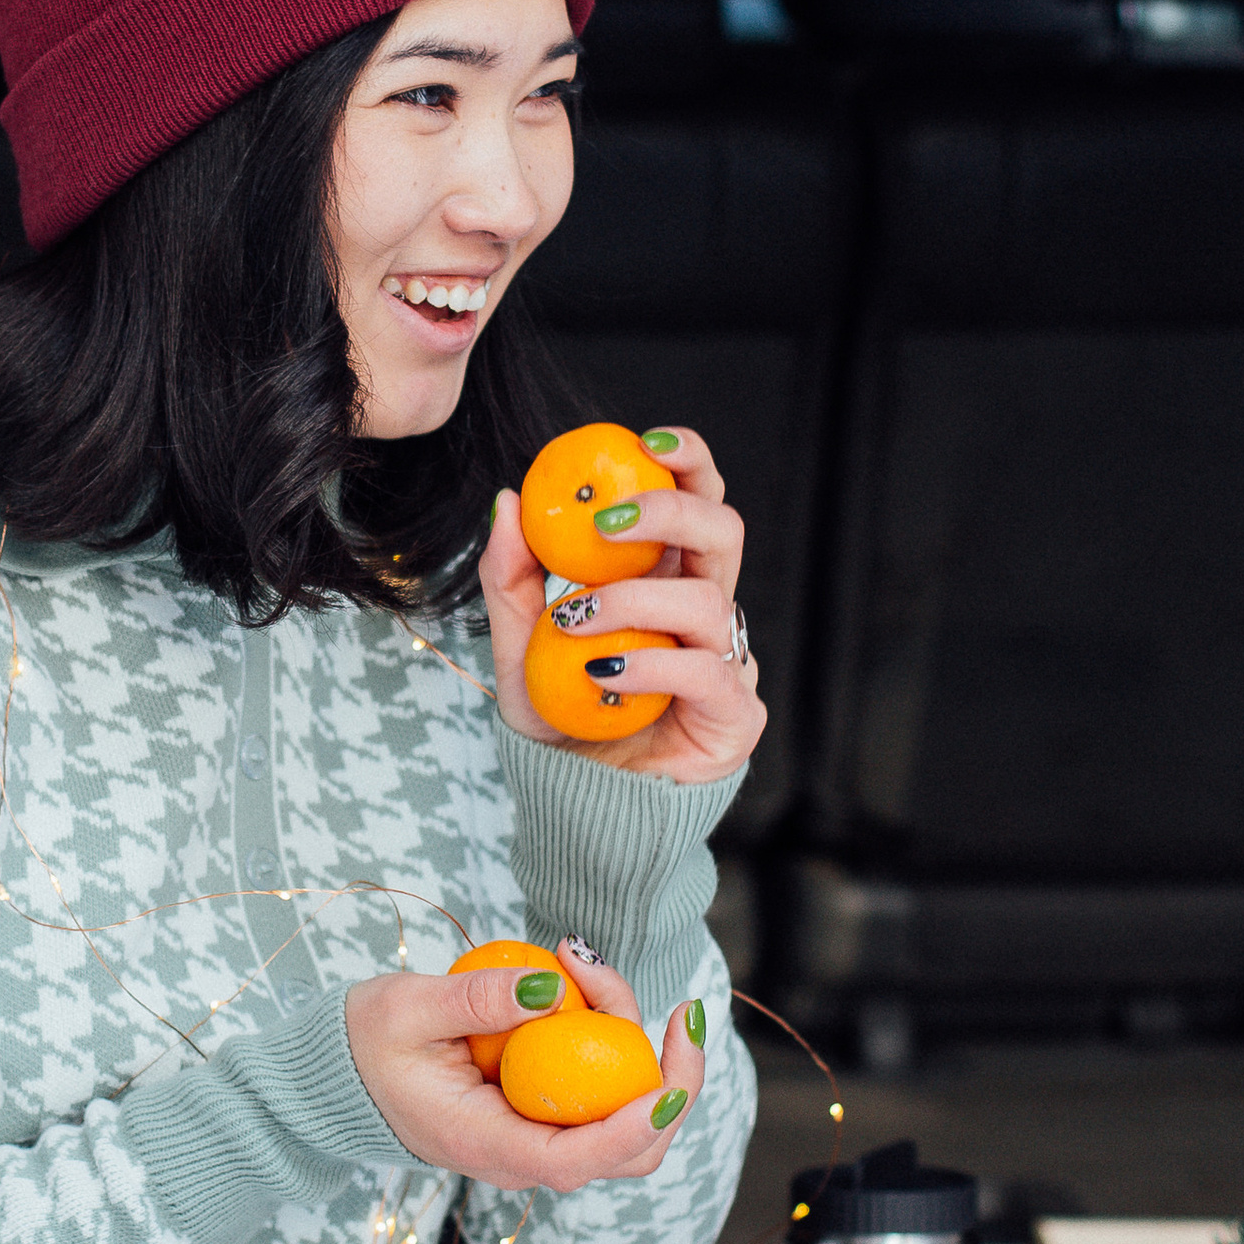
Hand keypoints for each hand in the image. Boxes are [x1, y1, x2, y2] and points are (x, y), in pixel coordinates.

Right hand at [345, 944, 703, 1190]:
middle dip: (673, 1085)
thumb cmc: (365, 1044)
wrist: (340, 1074)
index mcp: (485, 1144)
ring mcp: (536, 1138)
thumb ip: (474, 1001)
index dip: (635, 1126)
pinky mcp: (543, 1115)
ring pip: (624, 1118)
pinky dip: (611, 1040)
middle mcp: (521, 1156)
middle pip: (629, 1153)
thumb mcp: (407, 1009)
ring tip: (587, 965)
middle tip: (681, 1010)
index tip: (669, 1079)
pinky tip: (585, 982)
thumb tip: (550, 988)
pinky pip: (600, 1092)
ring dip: (638, 1046)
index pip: (578, 1159)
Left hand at [480, 425, 765, 785]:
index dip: (688, 461)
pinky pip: (703, 670)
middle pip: (725, 531)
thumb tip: (507, 498)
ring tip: (573, 621)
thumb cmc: (561, 717)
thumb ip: (510, 577)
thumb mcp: (514, 646)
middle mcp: (707, 611)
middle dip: (672, 509)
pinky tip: (604, 671)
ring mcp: (728, 661)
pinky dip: (648, 662)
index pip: (697, 499)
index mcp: (668, 577)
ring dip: (632, 600)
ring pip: (709, 600)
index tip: (646, 439)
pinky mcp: (736, 714)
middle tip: (608, 522)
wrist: (576, 804)